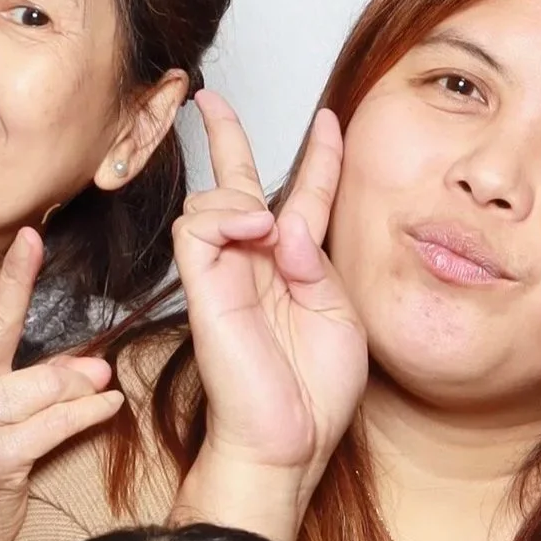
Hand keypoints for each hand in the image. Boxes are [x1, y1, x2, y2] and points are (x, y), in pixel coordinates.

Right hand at [0, 189, 124, 540]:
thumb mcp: (1, 428)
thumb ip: (39, 389)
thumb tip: (93, 362)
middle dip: (2, 274)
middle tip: (25, 231)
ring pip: (28, 383)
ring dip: (69, 374)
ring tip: (103, 369)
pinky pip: (45, 430)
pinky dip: (80, 414)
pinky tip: (109, 403)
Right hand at [171, 94, 366, 538]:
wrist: (288, 440)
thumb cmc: (314, 394)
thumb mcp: (342, 317)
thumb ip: (319, 264)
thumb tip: (285, 223)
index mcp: (294, 269)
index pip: (303, 198)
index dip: (320, 159)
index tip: (330, 121)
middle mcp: (256, 264)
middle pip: (240, 183)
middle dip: (227, 137)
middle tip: (211, 100)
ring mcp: (225, 273)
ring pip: (217, 197)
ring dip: (243, 194)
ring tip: (268, 230)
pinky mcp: (202, 285)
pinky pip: (198, 222)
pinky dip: (226, 214)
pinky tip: (253, 235)